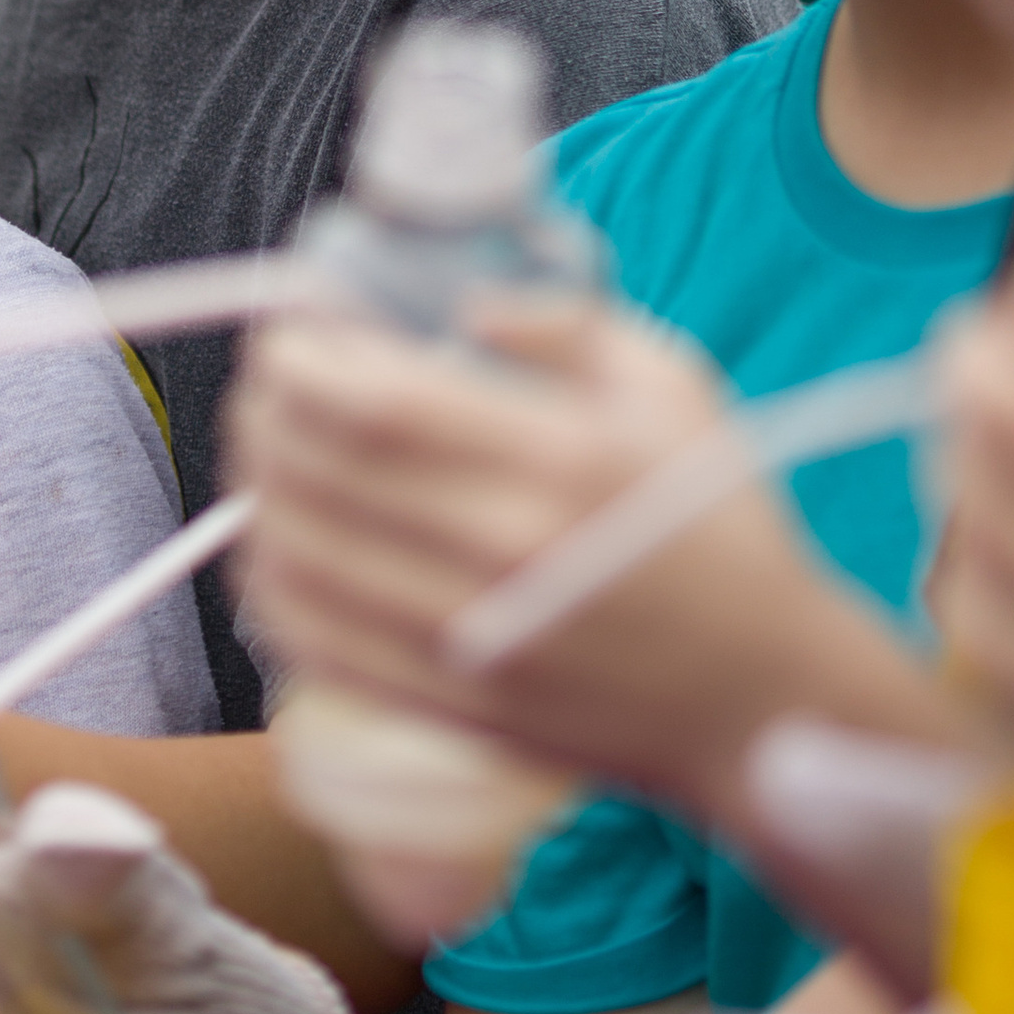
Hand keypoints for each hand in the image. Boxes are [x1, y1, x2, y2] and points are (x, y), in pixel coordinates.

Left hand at [227, 297, 928, 822]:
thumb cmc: (717, 529)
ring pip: (296, 557)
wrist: (757, 698)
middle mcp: (501, 554)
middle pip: (318, 472)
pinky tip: (281, 537)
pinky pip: (312, 641)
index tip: (290, 331)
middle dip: (265, 410)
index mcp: (559, 462)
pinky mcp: (444, 706)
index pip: (374, 402)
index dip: (304, 359)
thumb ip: (566, 325)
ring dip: (256, 489)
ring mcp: (465, 643)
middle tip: (267, 379)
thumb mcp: (674, 389)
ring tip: (265, 447)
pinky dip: (272, 582)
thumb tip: (462, 306)